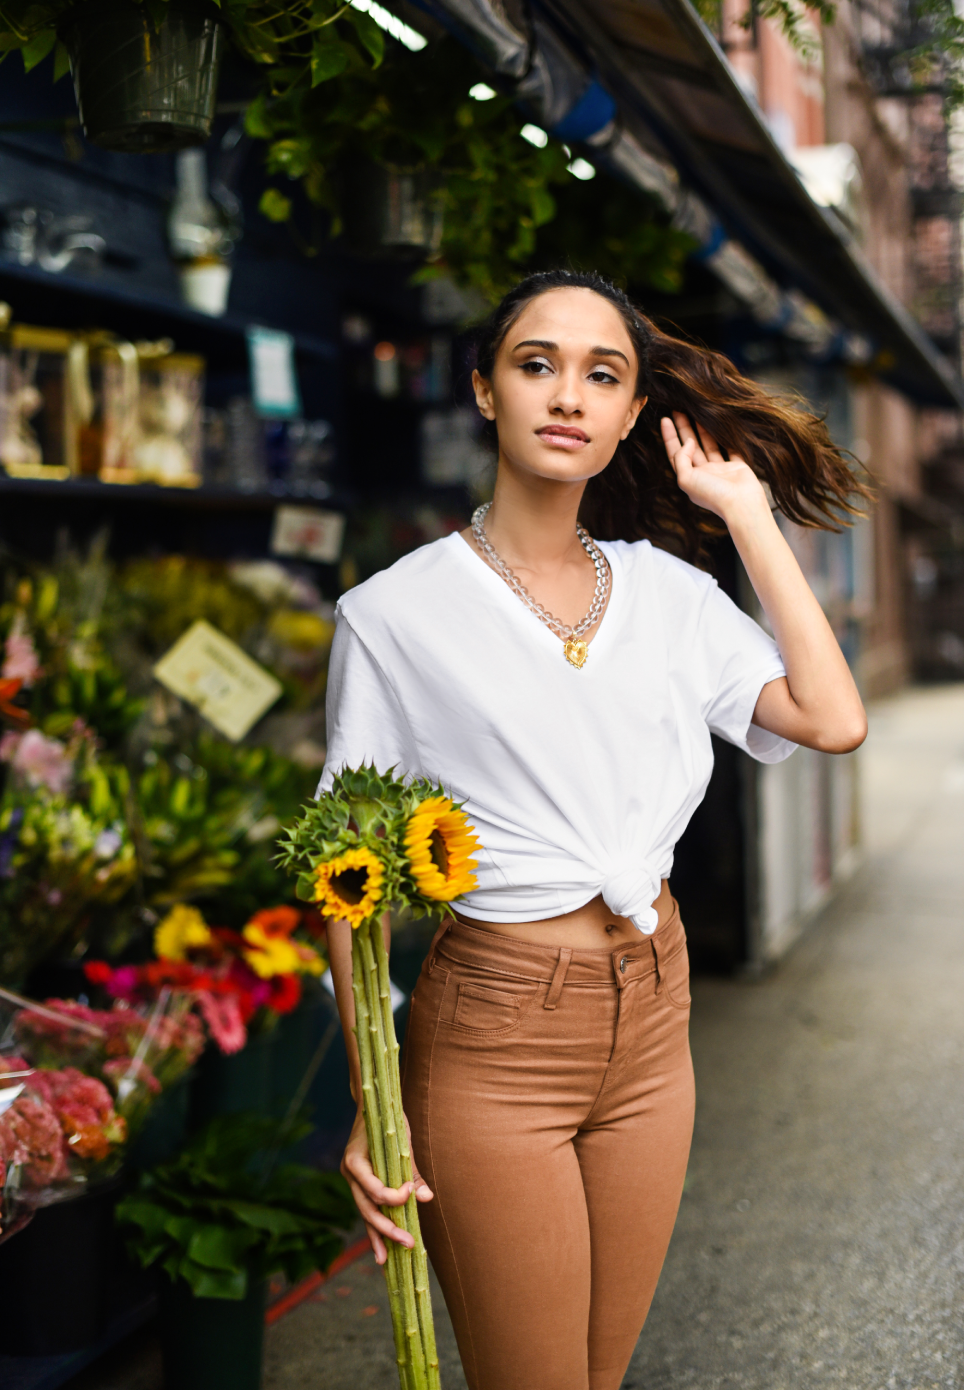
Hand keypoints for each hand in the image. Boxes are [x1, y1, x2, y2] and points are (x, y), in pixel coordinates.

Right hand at [341, 1106, 433, 1264]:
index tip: (411, 1191)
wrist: (370, 1105)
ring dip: (377, 1236)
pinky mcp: (359, 1184)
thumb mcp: (402, 1140)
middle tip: (409, 1243)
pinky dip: (374, 1227)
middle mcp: (350, 1174)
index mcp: (355, 1161)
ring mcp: (353, 1181)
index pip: (374, 1189)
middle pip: (368, 1208)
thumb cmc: (388, 1119)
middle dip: (388, 1228)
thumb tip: (427, 1198)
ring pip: (365, 1213)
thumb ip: (413, 1171)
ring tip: (385, 1261)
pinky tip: (381, 1249)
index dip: (393, 1197)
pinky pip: (367, 1208)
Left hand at [660, 413, 769, 524]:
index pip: (675, 454)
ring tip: (697, 411)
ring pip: (709, 444)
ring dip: (703, 429)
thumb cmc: (713, 494)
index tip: (665, 419)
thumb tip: (687, 442)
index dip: (669, 436)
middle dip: (684, 428)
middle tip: (679, 409)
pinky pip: (730, 448)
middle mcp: (703, 473)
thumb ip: (681, 458)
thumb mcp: (686, 478)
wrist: (741, 504)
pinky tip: (722, 424)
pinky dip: (727, 437)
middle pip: (691, 446)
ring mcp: (720, 470)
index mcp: (689, 478)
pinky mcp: (737, 466)